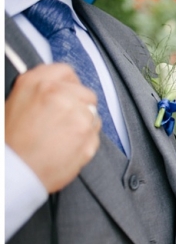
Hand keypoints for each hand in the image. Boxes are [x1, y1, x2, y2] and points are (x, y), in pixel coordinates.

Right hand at [5, 64, 100, 192]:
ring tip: (61, 137)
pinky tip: (67, 148)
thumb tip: (58, 90)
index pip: (66, 72)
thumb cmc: (11, 143)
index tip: (68, 93)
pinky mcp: (88, 135)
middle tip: (64, 121)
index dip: (69, 84)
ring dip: (82, 124)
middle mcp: (59, 95)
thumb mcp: (15, 104)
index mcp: (36, 83)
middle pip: (86, 94)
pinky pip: (95, 134)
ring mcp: (77, 115)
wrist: (14, 171)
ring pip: (92, 115)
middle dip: (79, 106)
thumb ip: (40, 92)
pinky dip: (86, 141)